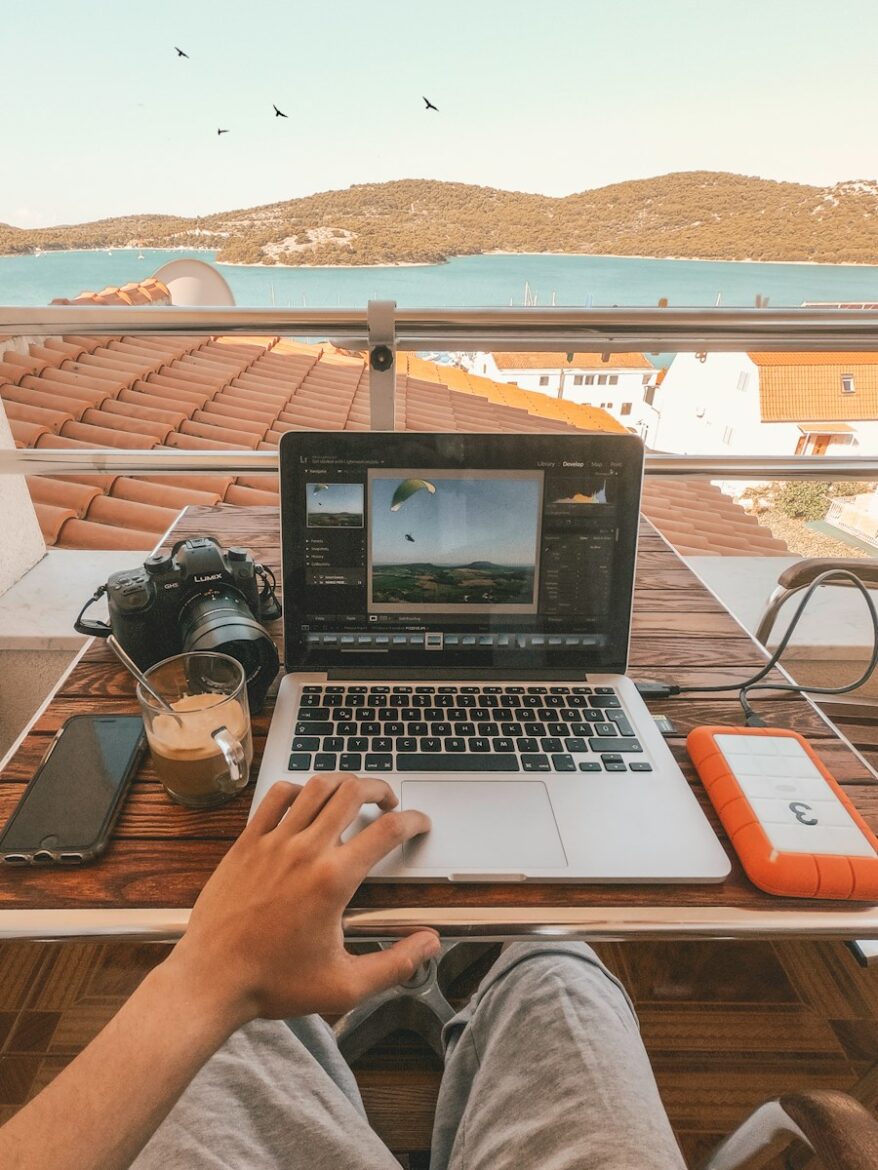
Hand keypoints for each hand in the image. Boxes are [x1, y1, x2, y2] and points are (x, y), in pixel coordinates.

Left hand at [167, 774, 438, 1025]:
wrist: (211, 981)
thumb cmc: (273, 984)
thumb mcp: (345, 986)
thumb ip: (395, 963)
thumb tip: (430, 943)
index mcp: (333, 880)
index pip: (387, 831)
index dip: (413, 821)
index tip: (420, 823)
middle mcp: (305, 851)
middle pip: (352, 792)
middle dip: (380, 789)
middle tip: (388, 803)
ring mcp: (272, 842)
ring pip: (316, 786)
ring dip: (342, 783)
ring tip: (352, 795)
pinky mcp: (247, 843)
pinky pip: (276, 797)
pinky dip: (298, 789)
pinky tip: (306, 802)